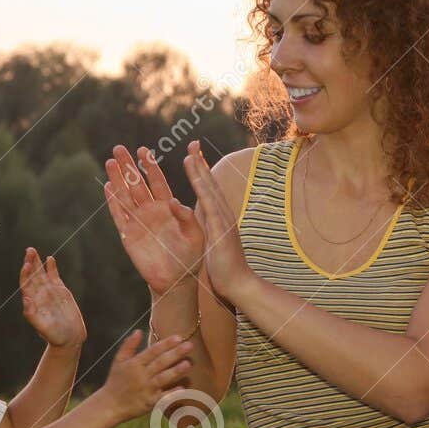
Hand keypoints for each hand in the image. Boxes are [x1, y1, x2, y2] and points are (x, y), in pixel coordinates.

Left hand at [20, 247, 84, 347]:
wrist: (70, 338)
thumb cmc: (55, 336)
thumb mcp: (42, 327)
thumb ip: (32, 314)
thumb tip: (25, 298)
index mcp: (33, 302)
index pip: (26, 284)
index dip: (25, 274)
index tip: (26, 264)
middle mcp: (40, 295)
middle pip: (32, 275)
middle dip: (30, 263)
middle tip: (29, 250)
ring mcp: (50, 292)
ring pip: (42, 274)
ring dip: (37, 262)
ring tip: (33, 250)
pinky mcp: (61, 292)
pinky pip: (54, 277)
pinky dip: (52, 268)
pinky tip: (50, 259)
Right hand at [99, 331, 192, 419]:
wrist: (109, 405)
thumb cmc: (115, 381)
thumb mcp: (118, 361)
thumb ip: (128, 345)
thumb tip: (138, 331)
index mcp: (134, 364)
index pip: (152, 351)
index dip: (165, 344)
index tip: (179, 337)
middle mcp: (141, 375)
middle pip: (160, 363)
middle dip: (175, 354)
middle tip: (190, 345)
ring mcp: (146, 390)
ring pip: (162, 378)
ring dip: (175, 371)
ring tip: (188, 364)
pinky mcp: (149, 403)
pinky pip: (162, 398)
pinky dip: (172, 394)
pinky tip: (183, 389)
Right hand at [104, 145, 205, 292]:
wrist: (177, 280)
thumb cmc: (191, 256)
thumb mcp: (196, 234)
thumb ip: (186, 217)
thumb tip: (173, 200)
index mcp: (168, 208)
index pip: (157, 181)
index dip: (150, 166)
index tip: (143, 150)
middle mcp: (151, 211)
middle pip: (137, 184)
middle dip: (128, 166)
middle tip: (119, 148)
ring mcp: (138, 222)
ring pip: (125, 196)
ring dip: (117, 179)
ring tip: (110, 162)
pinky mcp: (129, 236)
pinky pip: (119, 216)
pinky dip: (113, 202)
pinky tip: (108, 187)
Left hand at [181, 141, 253, 301]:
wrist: (239, 283)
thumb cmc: (226, 265)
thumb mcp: (214, 240)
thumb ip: (210, 225)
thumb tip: (204, 214)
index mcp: (218, 216)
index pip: (208, 189)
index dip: (200, 170)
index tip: (192, 153)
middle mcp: (222, 214)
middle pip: (209, 184)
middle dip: (200, 163)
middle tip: (191, 144)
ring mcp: (223, 221)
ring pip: (209, 192)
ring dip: (199, 173)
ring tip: (189, 156)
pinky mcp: (221, 231)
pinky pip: (209, 209)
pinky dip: (202, 194)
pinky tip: (195, 181)